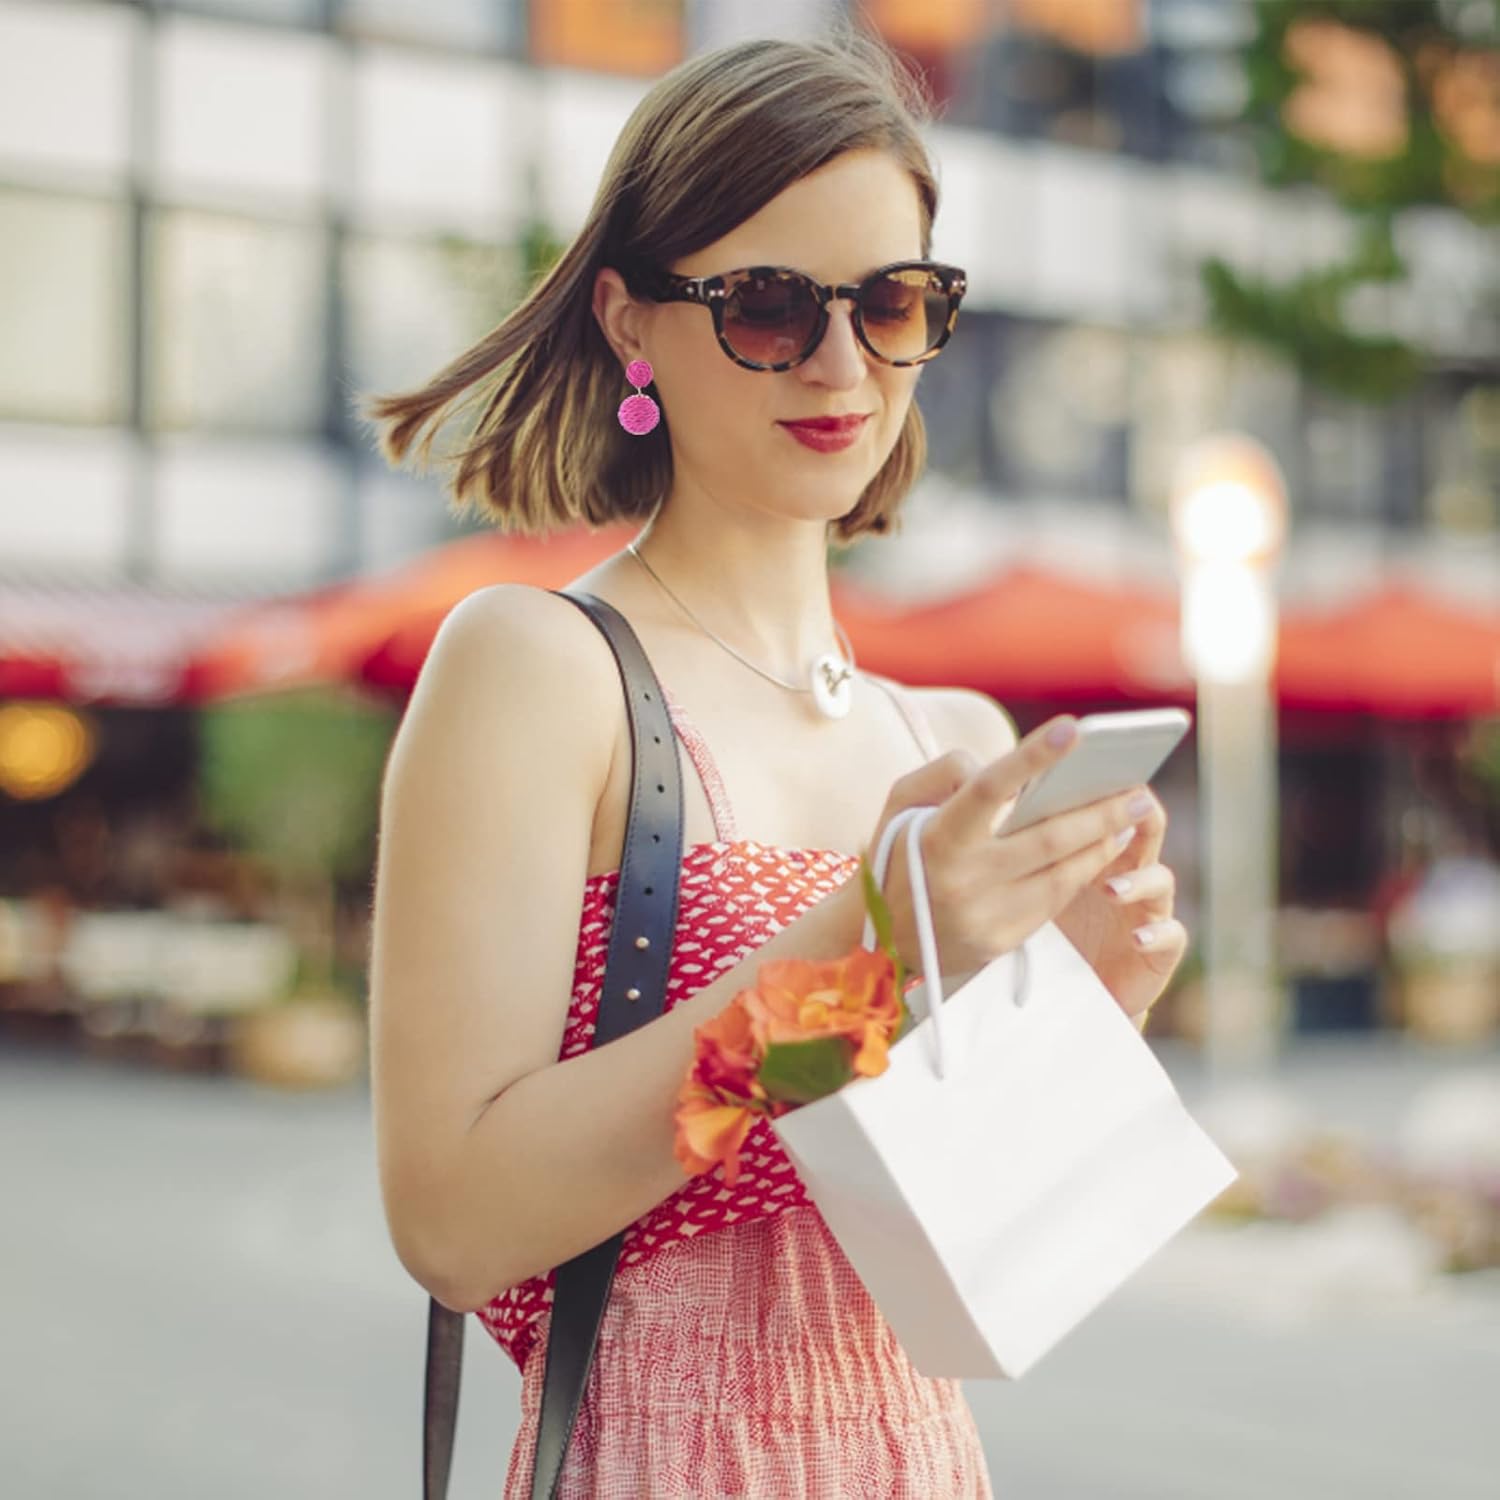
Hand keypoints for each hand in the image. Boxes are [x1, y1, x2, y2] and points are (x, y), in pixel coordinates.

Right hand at [866, 716, 1151, 980]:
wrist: (878, 938)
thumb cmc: (899, 853)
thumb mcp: (902, 802)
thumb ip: (947, 770)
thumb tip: (1004, 771)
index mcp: (937, 836)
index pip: (990, 788)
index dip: (1032, 757)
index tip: (1075, 728)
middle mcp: (962, 878)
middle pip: (1046, 838)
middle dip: (1100, 811)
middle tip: (1139, 788)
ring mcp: (984, 914)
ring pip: (1061, 873)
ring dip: (1103, 843)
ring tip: (1130, 815)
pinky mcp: (1001, 941)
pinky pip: (1054, 901)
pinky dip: (1083, 872)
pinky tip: (1103, 850)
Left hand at [1052, 788, 1187, 1024]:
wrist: (1062, 991)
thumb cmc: (1046, 925)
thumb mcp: (1031, 882)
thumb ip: (1029, 845)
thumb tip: (1006, 800)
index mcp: (1099, 846)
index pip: (1110, 802)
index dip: (1108, 782)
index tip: (1100, 767)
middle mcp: (1130, 870)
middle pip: (1145, 830)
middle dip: (1135, 816)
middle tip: (1129, 805)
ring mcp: (1148, 909)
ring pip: (1160, 880)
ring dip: (1139, 880)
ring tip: (1110, 888)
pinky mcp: (1158, 951)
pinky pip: (1170, 937)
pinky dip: (1158, 935)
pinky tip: (1137, 938)